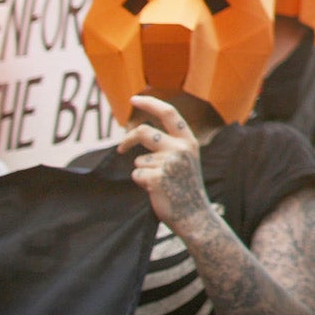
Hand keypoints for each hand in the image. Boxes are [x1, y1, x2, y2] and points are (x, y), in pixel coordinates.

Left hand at [119, 95, 214, 235]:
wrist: (194, 215)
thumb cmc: (185, 188)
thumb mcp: (185, 159)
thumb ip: (169, 144)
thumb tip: (140, 132)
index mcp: (189, 141)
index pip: (169, 113)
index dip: (150, 103)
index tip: (134, 99)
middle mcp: (181, 148)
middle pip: (144, 132)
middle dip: (128, 139)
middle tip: (120, 149)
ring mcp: (170, 163)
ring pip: (139, 160)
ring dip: (142, 172)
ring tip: (158, 184)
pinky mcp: (157, 178)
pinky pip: (137, 175)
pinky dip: (141, 183)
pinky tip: (156, 191)